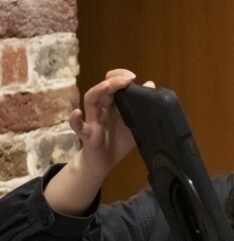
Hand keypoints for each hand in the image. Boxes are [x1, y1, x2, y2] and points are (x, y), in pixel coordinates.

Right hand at [71, 69, 142, 183]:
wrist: (103, 163)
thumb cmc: (117, 142)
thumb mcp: (134, 124)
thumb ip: (142, 108)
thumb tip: (151, 85)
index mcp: (112, 105)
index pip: (111, 84)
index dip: (119, 76)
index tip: (133, 77)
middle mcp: (101, 108)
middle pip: (102, 88)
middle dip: (114, 80)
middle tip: (129, 79)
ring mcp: (92, 120)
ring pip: (90, 99)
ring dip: (99, 90)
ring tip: (108, 86)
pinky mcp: (87, 134)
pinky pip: (78, 126)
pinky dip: (75, 119)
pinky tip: (77, 112)